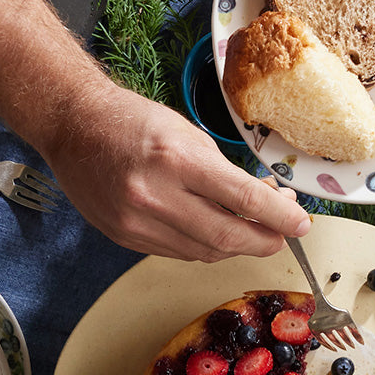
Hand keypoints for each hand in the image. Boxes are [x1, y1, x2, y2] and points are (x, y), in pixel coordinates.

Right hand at [39, 83, 310, 261]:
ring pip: (206, 252)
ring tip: (254, 231)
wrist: (72, 127)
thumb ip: (227, 174)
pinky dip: (206, 246)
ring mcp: (138, 223)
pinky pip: (181, 253)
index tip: (302, 222)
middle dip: (265, 240)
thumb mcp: (188, 134)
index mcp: (176, 160)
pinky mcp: (127, 238)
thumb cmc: (133, 122)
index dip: (280, 217)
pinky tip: (218, 232)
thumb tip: (269, 202)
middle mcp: (156, 196)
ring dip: (238, 246)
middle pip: (229, 237)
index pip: (244, 201)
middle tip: (283, 233)